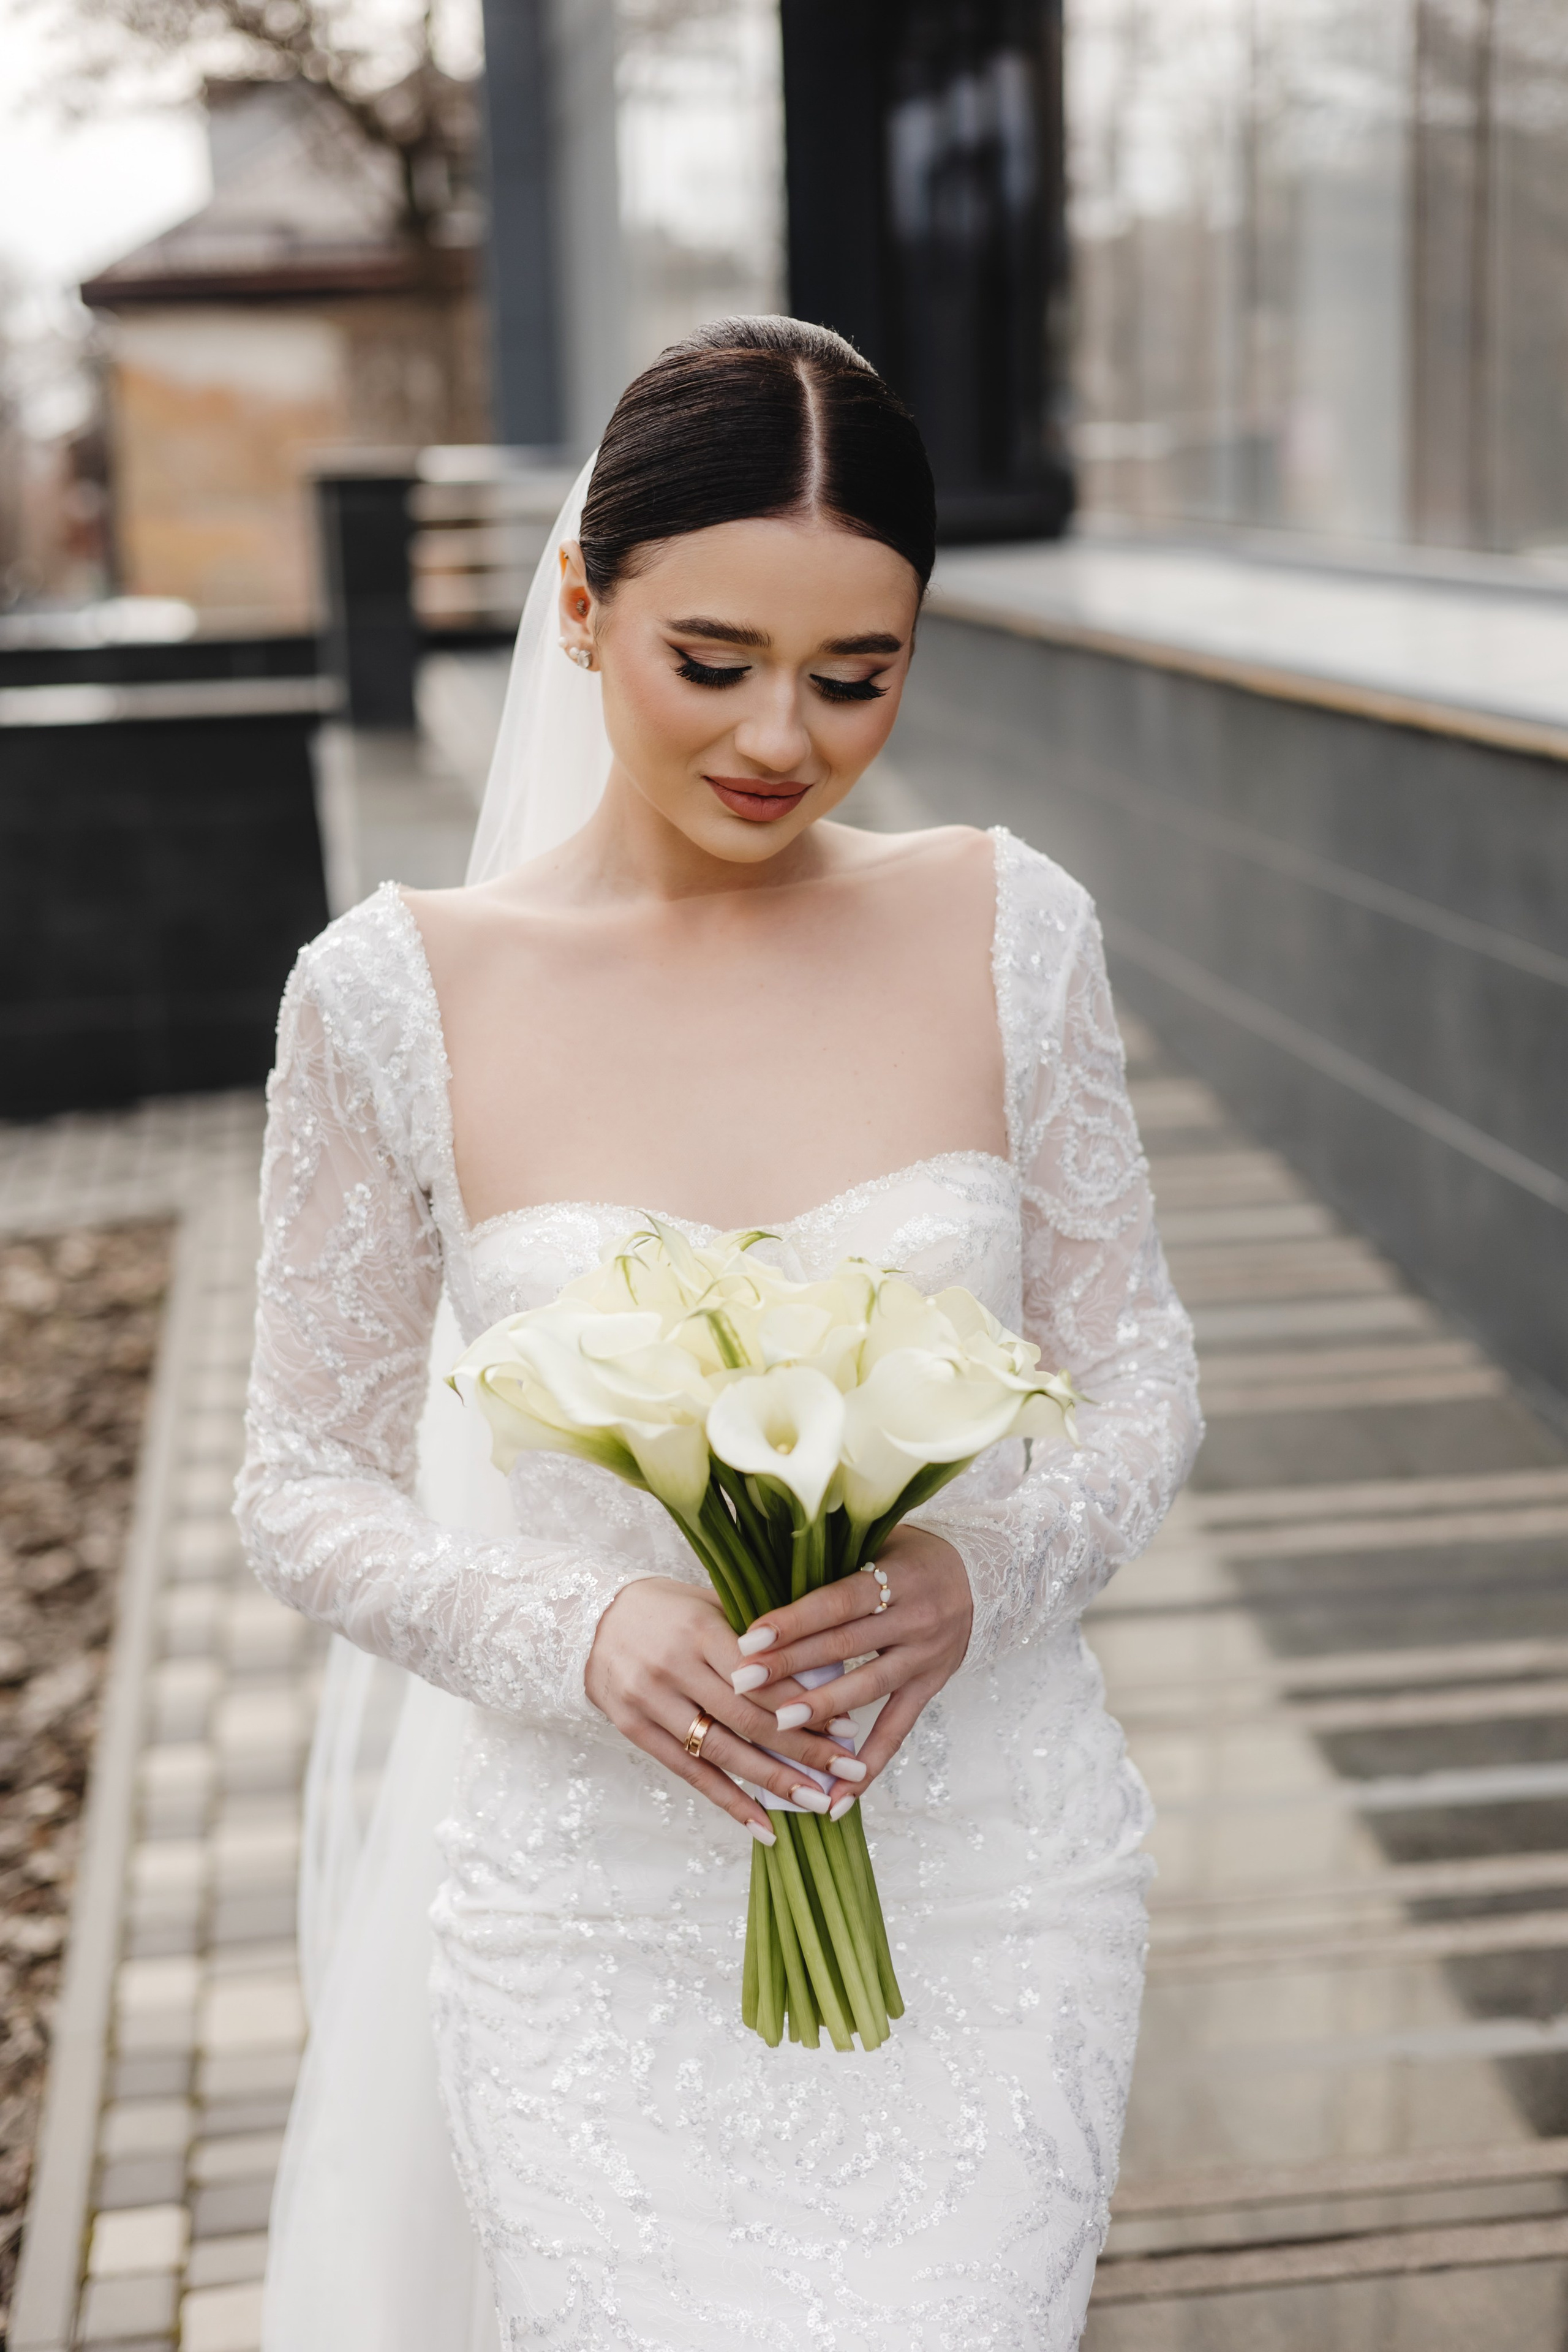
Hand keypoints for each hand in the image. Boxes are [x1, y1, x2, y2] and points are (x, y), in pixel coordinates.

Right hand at [584, 1576, 859, 1841]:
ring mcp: (650, 1702)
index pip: (762, 1677)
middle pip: (748, 1719)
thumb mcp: (712, 1604)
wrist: (592, 1618)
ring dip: (774, 1782)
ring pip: (721, 1752)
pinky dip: (730, 1802)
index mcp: (700, 1629)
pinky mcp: (634, 1729)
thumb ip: (760, 1638)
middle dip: (804, 1749)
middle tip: (849, 1771)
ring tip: (817, 1801)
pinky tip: (764, 1827)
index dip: (806, 1705)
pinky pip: (690, 1773)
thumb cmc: (670, 1610)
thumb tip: (825, 1675)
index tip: (847, 1727)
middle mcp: (673, 1667)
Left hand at [725, 1525, 971, 1793]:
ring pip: (867, 1688)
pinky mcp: (930, 1687)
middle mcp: (916, 1618)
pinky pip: (897, 1729)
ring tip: (778, 1726)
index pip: (838, 1602)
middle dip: (790, 1665)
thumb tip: (759, 1579)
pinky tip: (838, 1796)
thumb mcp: (877, 1543)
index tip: (748, 1638)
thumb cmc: (907, 1554)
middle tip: (742, 1681)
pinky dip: (868, 1763)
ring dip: (822, 1710)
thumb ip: (832, 1565)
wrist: (980, 1576)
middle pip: (845, 1645)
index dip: (793, 1620)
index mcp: (898, 1576)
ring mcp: (926, 1657)